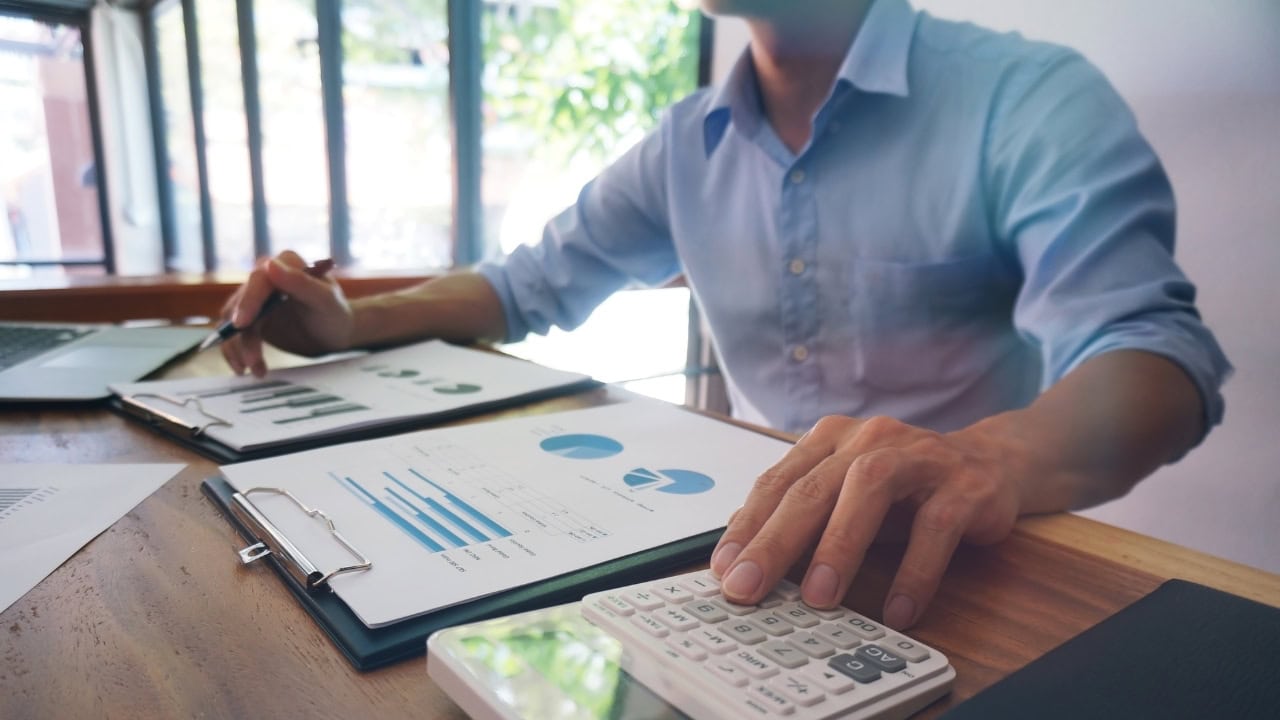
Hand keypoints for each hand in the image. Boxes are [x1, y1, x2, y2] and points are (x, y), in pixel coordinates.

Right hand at [219, 251, 353, 375]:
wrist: (337, 333)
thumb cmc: (336, 313)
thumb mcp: (325, 300)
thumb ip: (301, 282)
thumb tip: (270, 265)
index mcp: (285, 264)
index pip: (258, 280)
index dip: (248, 301)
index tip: (242, 324)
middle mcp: (266, 277)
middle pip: (240, 303)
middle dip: (242, 334)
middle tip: (251, 360)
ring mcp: (256, 299)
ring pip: (233, 322)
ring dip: (239, 348)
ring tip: (257, 370)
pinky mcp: (251, 319)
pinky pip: (234, 335)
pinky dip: (236, 352)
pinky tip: (248, 368)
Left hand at [709, 415, 1021, 628]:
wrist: (994, 462)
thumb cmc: (907, 486)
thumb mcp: (847, 494)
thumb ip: (804, 515)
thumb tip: (743, 553)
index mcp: (832, 439)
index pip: (778, 481)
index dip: (748, 526)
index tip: (723, 569)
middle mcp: (870, 439)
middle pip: (813, 487)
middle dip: (775, 541)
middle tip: (749, 588)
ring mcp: (920, 457)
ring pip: (869, 490)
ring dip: (839, 546)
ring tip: (817, 597)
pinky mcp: (966, 485)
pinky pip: (936, 527)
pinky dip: (915, 572)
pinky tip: (898, 610)